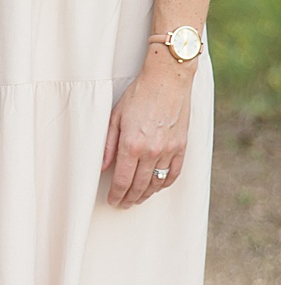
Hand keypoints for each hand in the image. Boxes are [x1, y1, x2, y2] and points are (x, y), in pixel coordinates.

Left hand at [103, 53, 193, 207]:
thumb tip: (102, 168)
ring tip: (137, 199)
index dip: (116, 195)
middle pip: (139, 186)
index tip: (112, 201)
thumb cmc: (138, 95)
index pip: (122, 181)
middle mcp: (151, 151)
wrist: (167, 80)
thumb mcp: (114, 118)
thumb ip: (108, 146)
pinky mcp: (182, 146)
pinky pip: (174, 172)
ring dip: (146, 194)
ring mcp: (169, 149)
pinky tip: (157, 187)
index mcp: (131, 145)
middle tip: (123, 204)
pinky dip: (165, 183)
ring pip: (157, 182)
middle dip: (129, 198)